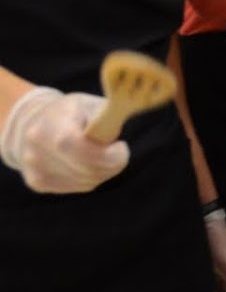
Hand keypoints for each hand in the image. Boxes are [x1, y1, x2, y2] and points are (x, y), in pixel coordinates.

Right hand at [0, 87, 129, 192]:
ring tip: (100, 152)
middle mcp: (35, 152)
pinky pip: (80, 187)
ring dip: (103, 170)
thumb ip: (108, 115)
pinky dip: (91, 176)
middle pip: (88, 170)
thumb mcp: (90, 104)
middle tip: (117, 150)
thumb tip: (127, 116)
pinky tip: (86, 162)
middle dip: (112, 163)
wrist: (32, 122)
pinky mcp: (38, 183)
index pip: (80, 149)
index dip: (107, 154)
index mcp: (47, 128)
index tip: (121, 145)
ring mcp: (35, 170)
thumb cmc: (71, 112)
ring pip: (87, 182)